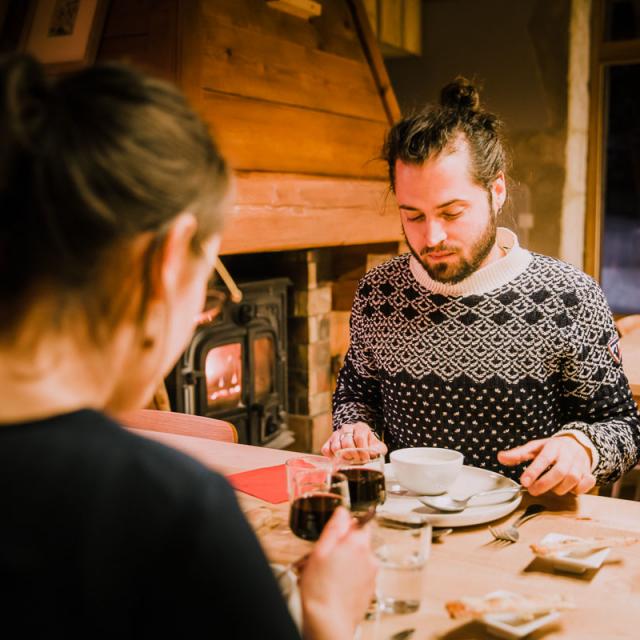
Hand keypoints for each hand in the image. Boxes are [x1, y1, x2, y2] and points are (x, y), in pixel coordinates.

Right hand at [298, 507, 376, 639]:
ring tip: (330, 573)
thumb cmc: (320, 590)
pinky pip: (362, 574)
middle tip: (328, 555)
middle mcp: (369, 557)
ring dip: (349, 560)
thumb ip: (334, 528)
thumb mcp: (319, 551)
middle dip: (346, 544)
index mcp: (357, 543)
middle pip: (360, 540)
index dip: (345, 527)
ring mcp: (372, 574)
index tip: (334, 535)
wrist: (328, 623)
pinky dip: (352, 575)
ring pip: (361, 557)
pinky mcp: (370, 589)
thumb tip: (343, 511)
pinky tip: (337, 584)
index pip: (359, 521)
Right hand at [320, 422, 387, 457]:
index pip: (359, 438)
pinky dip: (331, 456)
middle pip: (347, 443)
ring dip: (343, 456)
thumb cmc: (368, 445)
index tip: (365, 458)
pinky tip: (339, 458)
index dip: (363, 450)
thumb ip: (379, 450)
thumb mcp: (377, 446)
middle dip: (353, 455)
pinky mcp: (328, 441)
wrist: (358, 442)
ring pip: (336, 447)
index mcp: (360, 427)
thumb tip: (373, 454)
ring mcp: (336, 434)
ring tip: (349, 458)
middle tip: (357, 459)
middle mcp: (347, 428)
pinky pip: (326, 449)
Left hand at [498, 436, 594, 495]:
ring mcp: (580, 464)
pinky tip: (568, 489)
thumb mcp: (535, 447)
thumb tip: (500, 458)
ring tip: (549, 488)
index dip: (534, 471)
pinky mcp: (588, 473)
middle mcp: (568, 455)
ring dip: (559, 488)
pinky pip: (586, 485)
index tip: (524, 481)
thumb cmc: (552, 448)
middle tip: (532, 490)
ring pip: (572, 480)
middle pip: (560, 472)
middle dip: (545, 484)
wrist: (578, 444)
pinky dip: (577, 490)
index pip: (543, 459)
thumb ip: (518, 454)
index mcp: (553, 446)